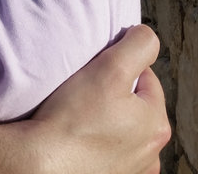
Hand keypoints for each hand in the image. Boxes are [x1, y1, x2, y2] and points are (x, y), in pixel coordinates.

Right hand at [0, 25, 168, 173]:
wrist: (40, 161)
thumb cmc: (73, 116)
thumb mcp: (111, 67)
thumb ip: (139, 45)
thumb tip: (146, 37)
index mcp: (157, 125)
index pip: (145, 77)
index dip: (118, 66)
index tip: (96, 71)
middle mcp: (151, 154)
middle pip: (134, 104)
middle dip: (113, 93)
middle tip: (86, 91)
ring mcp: (131, 171)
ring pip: (121, 128)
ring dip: (106, 118)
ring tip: (80, 114)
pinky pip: (107, 151)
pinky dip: (96, 142)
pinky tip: (79, 137)